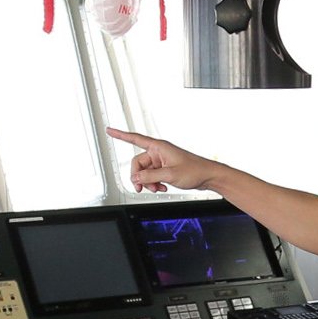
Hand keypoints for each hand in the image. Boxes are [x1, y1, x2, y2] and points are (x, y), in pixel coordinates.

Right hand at [106, 127, 221, 193]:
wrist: (207, 176)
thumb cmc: (194, 170)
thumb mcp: (169, 175)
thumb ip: (149, 176)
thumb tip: (135, 177)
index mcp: (158, 147)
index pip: (135, 139)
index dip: (120, 135)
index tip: (109, 130)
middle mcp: (158, 152)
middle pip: (138, 164)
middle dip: (140, 177)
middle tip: (143, 188)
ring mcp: (161, 160)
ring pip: (145, 172)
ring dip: (149, 182)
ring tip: (158, 188)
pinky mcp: (165, 168)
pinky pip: (152, 176)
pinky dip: (155, 183)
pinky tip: (163, 187)